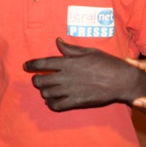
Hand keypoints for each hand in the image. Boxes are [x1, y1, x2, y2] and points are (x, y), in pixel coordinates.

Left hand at [23, 38, 141, 110]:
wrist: (120, 80)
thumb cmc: (106, 63)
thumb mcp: (88, 51)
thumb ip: (70, 48)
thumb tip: (57, 41)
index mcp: (68, 62)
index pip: (43, 63)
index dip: (31, 65)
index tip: (25, 66)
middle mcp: (65, 76)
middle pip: (41, 80)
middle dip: (36, 80)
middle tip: (37, 80)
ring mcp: (69, 90)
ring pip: (47, 93)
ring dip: (44, 92)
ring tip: (46, 90)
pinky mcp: (75, 101)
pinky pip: (56, 105)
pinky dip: (51, 104)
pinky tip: (52, 102)